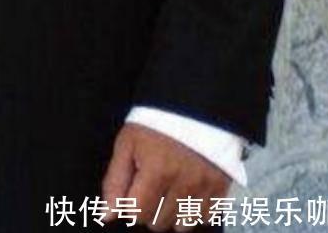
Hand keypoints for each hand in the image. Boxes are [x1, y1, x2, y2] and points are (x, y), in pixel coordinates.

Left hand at [101, 123, 231, 228]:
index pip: (137, 213)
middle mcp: (183, 183)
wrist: (192, 107)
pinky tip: (185, 190)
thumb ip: (115, 181)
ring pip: (181, 226)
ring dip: (171, 213)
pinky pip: (203, 218)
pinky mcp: (221, 190)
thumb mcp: (127, 143)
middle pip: (157, 222)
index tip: (132, 189)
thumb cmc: (156, 123)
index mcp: (157, 170)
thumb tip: (107, 215)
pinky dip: (192, 211)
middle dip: (149, 208)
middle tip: (150, 184)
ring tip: (168, 188)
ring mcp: (205, 189)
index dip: (129, 204)